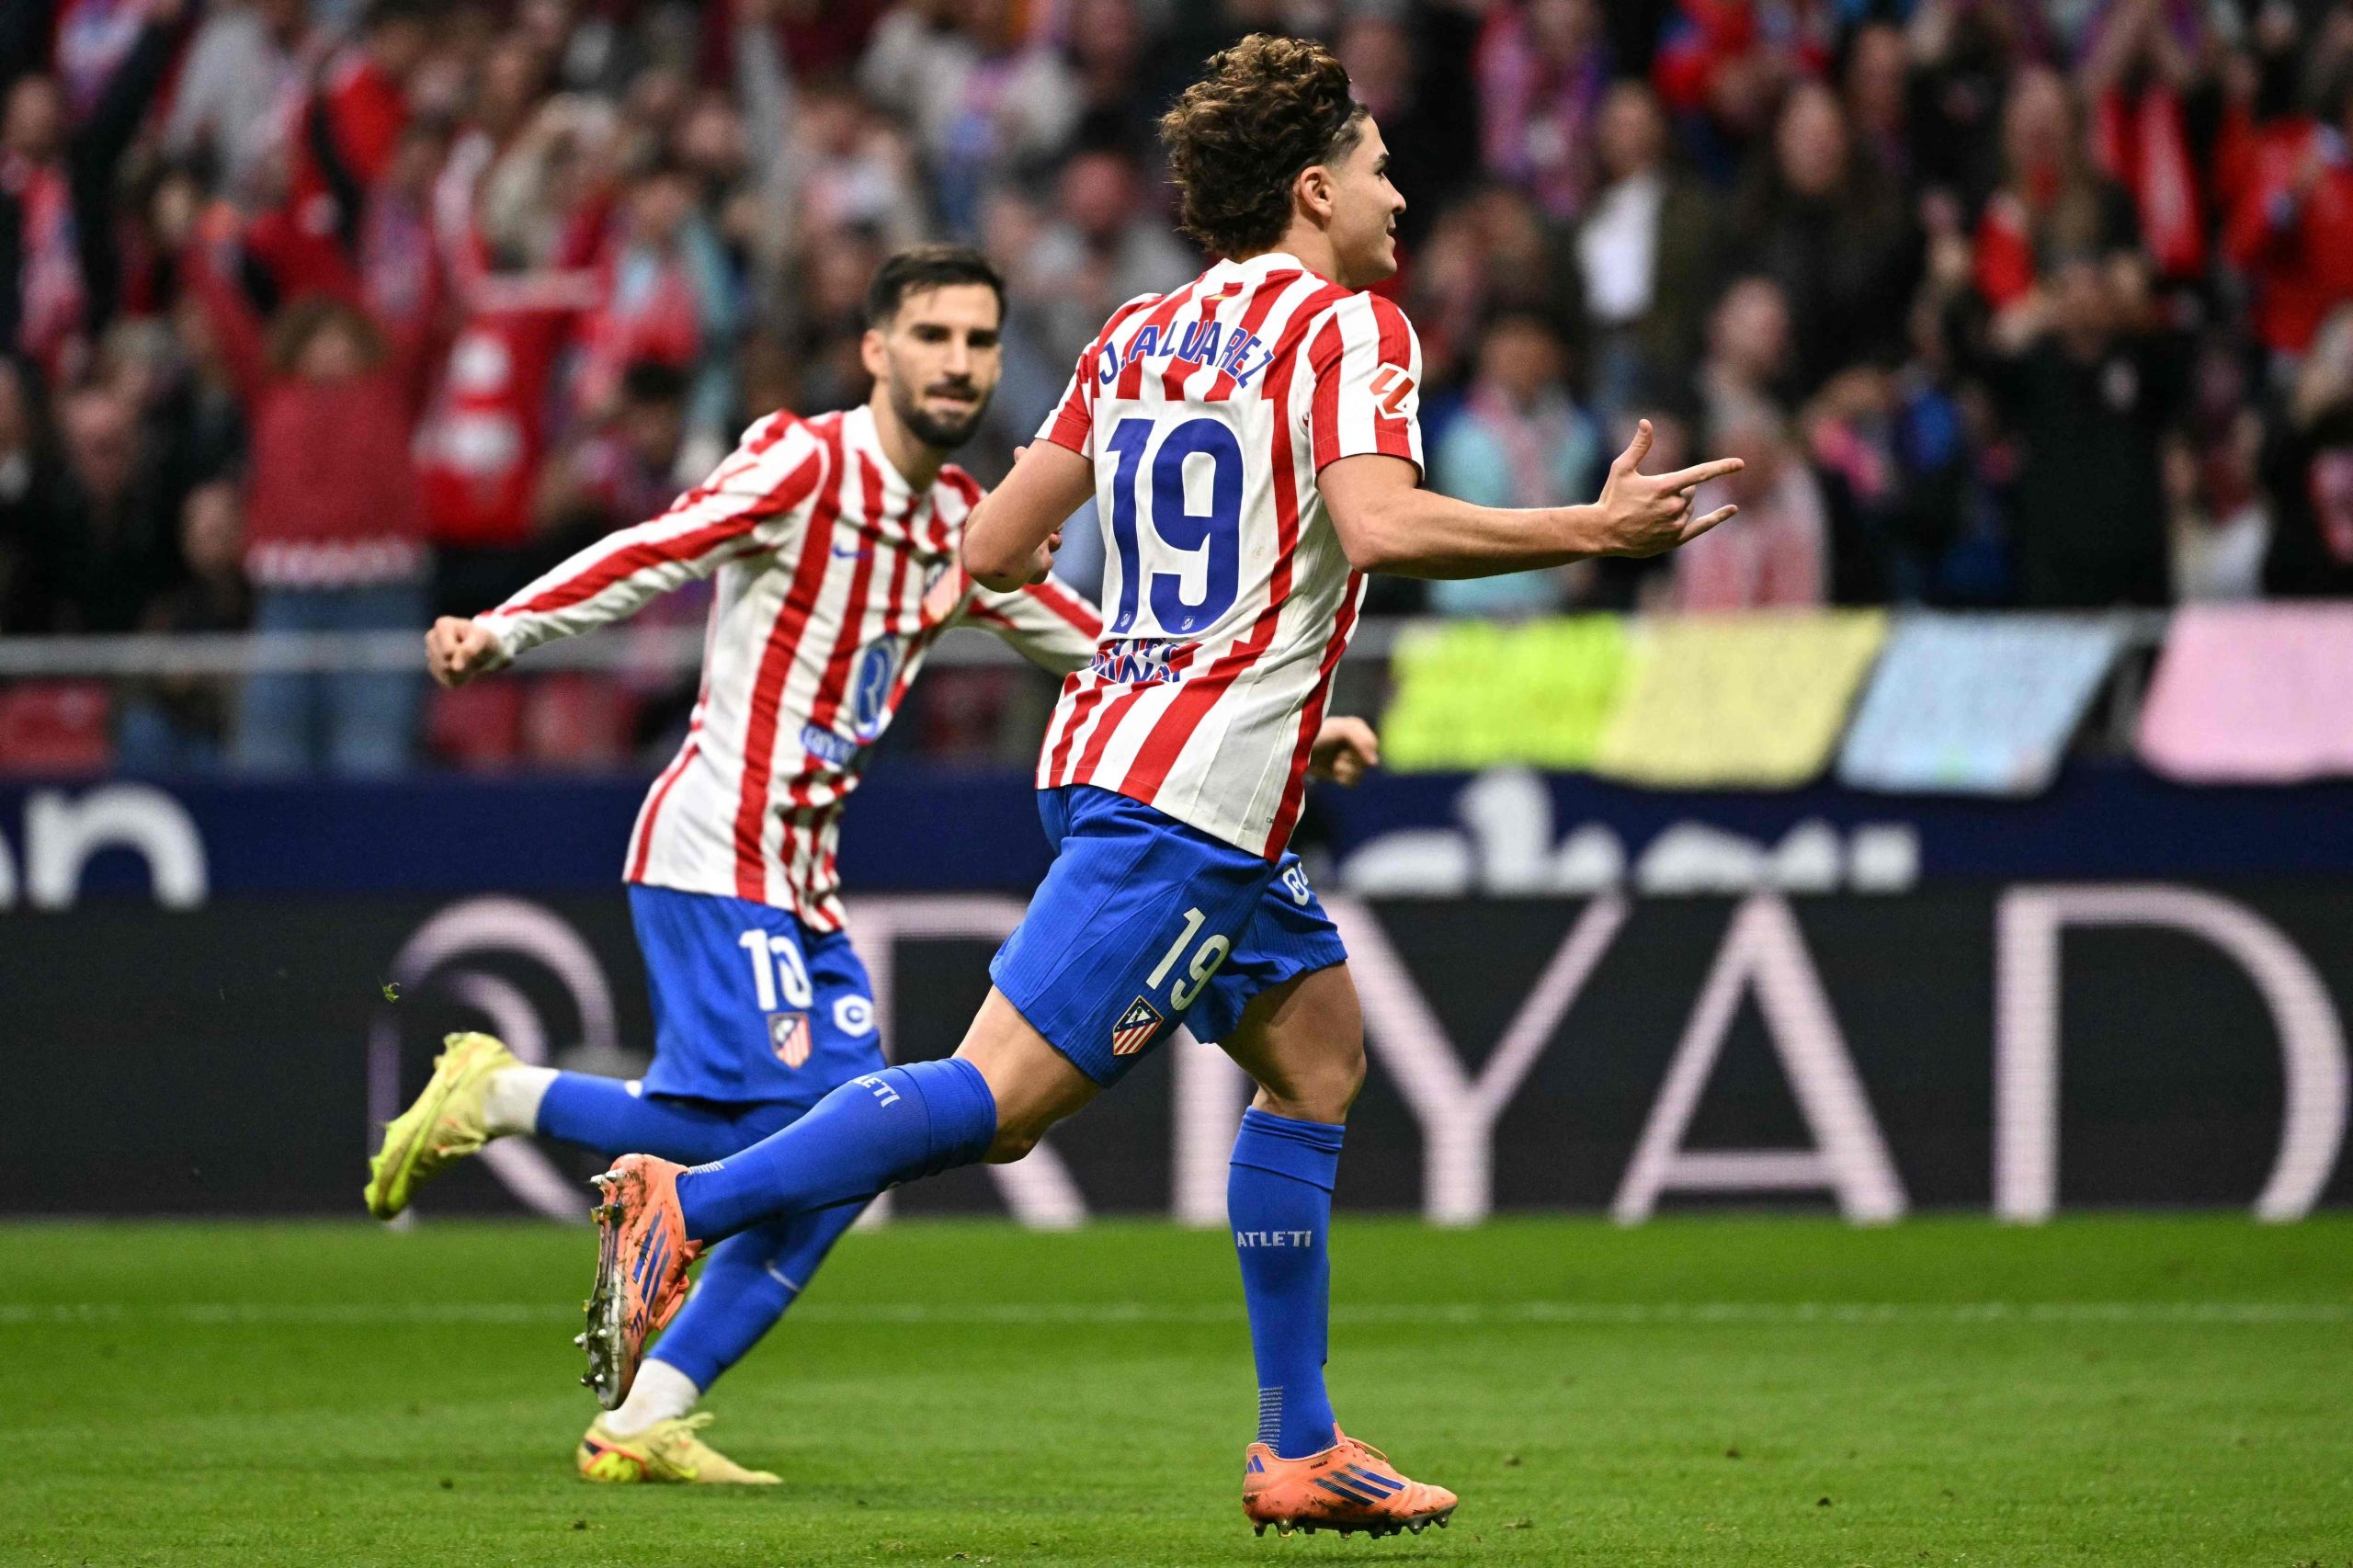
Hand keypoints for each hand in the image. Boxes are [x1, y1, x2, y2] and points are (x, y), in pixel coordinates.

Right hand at [424, 617, 506, 688]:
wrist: (485, 648)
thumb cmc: (483, 640)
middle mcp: (432, 637)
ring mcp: (430, 653)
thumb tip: (455, 668)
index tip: (473, 645)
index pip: (449, 652)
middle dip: (464, 665)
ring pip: (445, 674)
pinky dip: (461, 678)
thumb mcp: (483, 640)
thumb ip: (469, 651)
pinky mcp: (434, 668)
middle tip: (473, 655)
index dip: (465, 654)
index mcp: (442, 625)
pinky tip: (464, 668)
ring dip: (464, 672)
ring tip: (469, 661)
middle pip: (445, 665)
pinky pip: (447, 681)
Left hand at [1308, 716, 1378, 784]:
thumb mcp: (1341, 728)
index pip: (1372, 744)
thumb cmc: (1316, 734)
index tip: (1351, 747)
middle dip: (1353, 758)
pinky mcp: (1340, 775)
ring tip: (1334, 763)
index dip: (1364, 749)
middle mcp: (1353, 746)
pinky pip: (1353, 781)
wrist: (1293, 751)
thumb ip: (1362, 739)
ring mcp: (1347, 761)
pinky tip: (1334, 772)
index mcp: (1355, 730)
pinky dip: (1343, 777)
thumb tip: (1374, 763)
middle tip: (1339, 754)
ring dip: (1346, 768)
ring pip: (1360, 772)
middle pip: (1368, 760)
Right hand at [1591, 420, 1742, 557]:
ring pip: (1690, 508)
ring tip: (1652, 512)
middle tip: (1652, 497)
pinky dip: (1717, 518)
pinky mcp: (1674, 540)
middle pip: (1690, 492)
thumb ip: (1639, 446)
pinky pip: (1701, 527)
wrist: (1603, 532)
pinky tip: (1732, 510)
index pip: (1700, 474)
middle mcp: (1674, 506)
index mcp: (1664, 487)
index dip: (1721, 467)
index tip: (1739, 464)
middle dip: (1678, 490)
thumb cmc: (1612, 498)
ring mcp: (1675, 525)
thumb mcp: (1622, 469)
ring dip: (1679, 505)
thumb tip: (1646, 423)